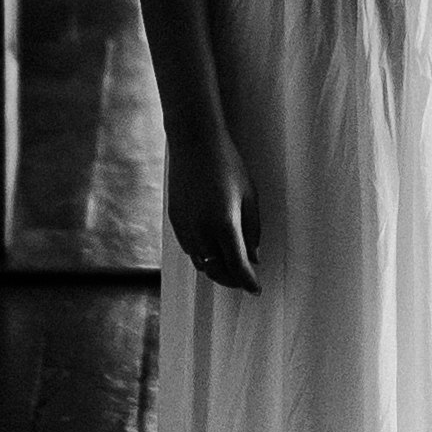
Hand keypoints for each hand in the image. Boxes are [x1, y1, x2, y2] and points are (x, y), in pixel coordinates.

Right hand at [169, 123, 261, 292]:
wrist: (194, 142)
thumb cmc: (227, 165)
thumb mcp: (249, 196)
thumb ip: (252, 230)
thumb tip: (254, 257)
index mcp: (224, 224)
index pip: (238, 266)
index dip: (249, 282)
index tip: (257, 290)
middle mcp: (201, 231)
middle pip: (217, 271)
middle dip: (233, 280)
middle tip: (246, 280)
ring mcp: (184, 227)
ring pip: (201, 263)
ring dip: (217, 270)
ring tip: (231, 267)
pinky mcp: (175, 221)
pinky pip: (190, 249)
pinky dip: (203, 256)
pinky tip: (213, 250)